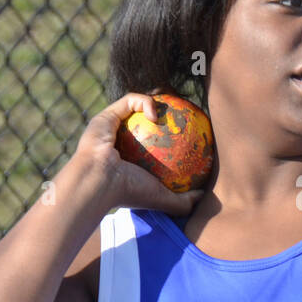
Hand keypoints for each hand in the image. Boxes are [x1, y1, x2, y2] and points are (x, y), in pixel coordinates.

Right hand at [67, 93, 205, 215]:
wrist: (97, 182)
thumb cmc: (129, 191)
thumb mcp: (163, 198)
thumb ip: (184, 201)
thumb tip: (203, 196)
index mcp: (133, 160)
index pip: (156, 143)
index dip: (173, 134)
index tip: (191, 132)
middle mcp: (122, 142)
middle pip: (146, 120)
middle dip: (166, 110)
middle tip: (184, 113)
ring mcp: (113, 128)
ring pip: (138, 106)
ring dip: (158, 101)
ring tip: (175, 105)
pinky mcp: (106, 115)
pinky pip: (130, 101)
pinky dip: (144, 103)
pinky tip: (156, 114)